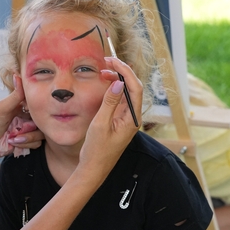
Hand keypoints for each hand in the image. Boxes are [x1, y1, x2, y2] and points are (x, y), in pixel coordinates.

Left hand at [0, 76, 44, 158]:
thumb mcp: (3, 107)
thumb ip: (15, 94)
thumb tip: (18, 75)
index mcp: (22, 107)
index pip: (39, 105)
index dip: (38, 110)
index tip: (28, 112)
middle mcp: (27, 118)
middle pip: (43, 121)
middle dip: (32, 127)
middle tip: (20, 128)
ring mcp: (27, 131)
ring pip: (41, 134)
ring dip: (27, 137)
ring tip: (13, 137)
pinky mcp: (27, 143)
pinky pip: (36, 144)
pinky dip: (25, 144)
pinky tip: (13, 142)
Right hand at [78, 57, 142, 177]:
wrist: (94, 168)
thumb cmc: (97, 150)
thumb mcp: (100, 125)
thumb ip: (109, 103)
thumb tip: (118, 84)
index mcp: (132, 119)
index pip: (135, 88)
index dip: (126, 72)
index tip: (113, 61)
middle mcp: (132, 117)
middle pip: (132, 88)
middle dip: (122, 72)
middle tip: (107, 62)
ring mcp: (126, 118)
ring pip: (126, 93)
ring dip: (117, 79)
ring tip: (104, 71)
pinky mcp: (119, 120)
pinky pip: (120, 100)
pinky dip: (113, 89)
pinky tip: (105, 84)